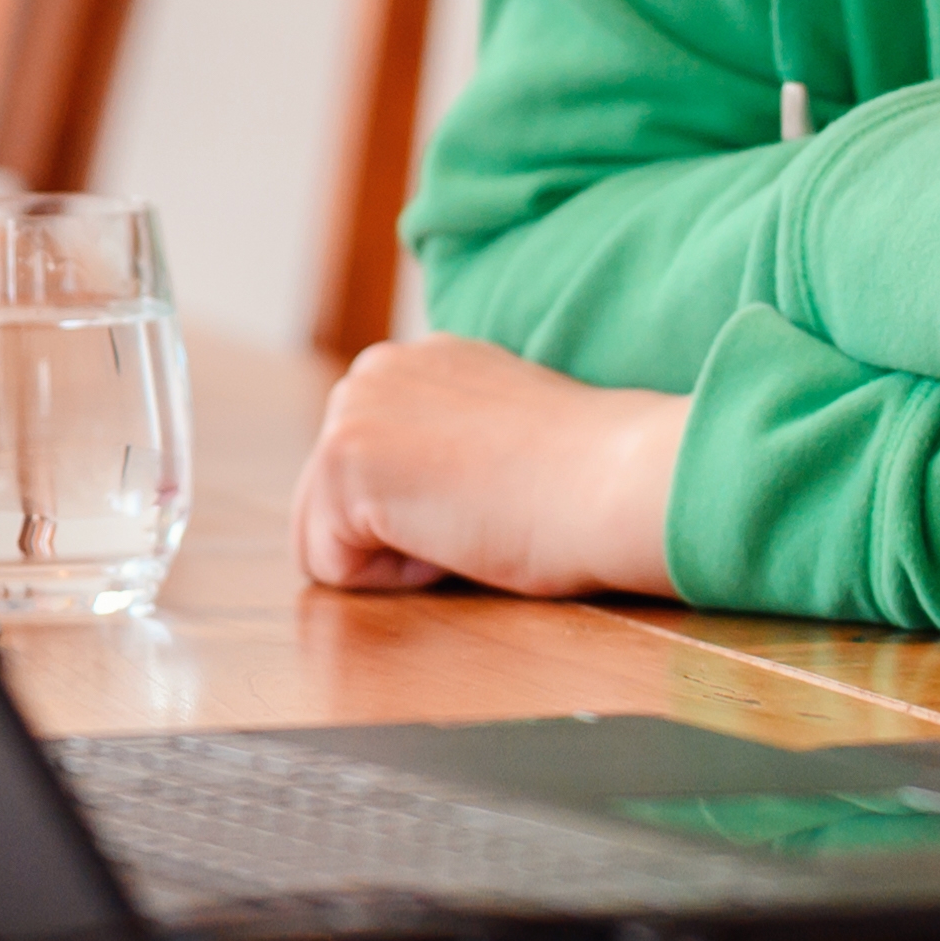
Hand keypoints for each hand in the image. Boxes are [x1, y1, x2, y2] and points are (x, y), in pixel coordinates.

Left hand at [291, 338, 685, 600]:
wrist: (614, 479)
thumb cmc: (586, 477)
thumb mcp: (496, 439)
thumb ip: (440, 446)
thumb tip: (407, 499)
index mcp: (415, 364)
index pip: (371, 474)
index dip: (428, 515)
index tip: (496, 495)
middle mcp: (373, 372)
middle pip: (331, 503)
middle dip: (396, 535)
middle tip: (482, 512)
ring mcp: (351, 410)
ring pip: (325, 537)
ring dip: (394, 555)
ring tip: (468, 521)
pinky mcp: (344, 459)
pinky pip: (332, 567)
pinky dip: (393, 576)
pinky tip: (455, 535)